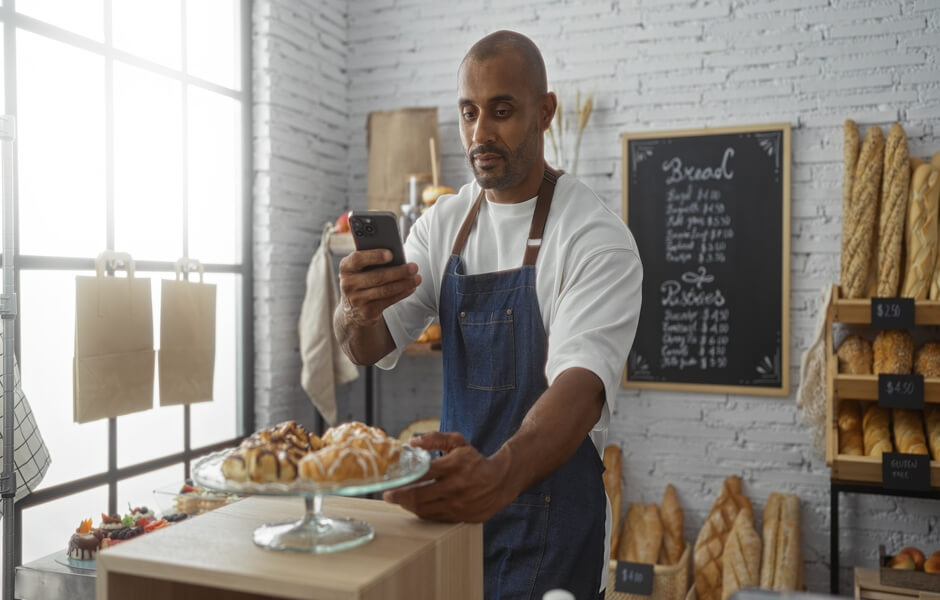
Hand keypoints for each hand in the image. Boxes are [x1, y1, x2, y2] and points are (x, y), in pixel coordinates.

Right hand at [337, 249, 420, 327]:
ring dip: (404, 284)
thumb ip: (372, 260)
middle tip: (414, 267)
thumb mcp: (361, 268)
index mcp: (345, 267)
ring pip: (385, 290)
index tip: (391, 254)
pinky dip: (402, 293)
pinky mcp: (367, 312)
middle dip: (398, 272)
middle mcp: (348, 284)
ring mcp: (357, 300)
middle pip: (377, 277)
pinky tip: (411, 287)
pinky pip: (388, 301)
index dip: (374, 256)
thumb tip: (397, 256)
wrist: (352, 307)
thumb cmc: (362, 278)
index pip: (358, 259)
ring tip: (417, 278)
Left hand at [383, 432, 514, 522]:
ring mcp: (457, 505)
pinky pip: (434, 518)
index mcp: (453, 466)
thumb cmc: (475, 460)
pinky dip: (421, 512)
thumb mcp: (458, 442)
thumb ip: (434, 438)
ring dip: (408, 505)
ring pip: (424, 509)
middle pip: (419, 496)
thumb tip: (412, 441)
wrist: (500, 482)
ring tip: (400, 500)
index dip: (403, 479)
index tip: (391, 481)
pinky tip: (415, 506)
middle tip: (388, 495)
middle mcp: (454, 487)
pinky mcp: (459, 517)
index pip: (422, 474)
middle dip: (399, 496)